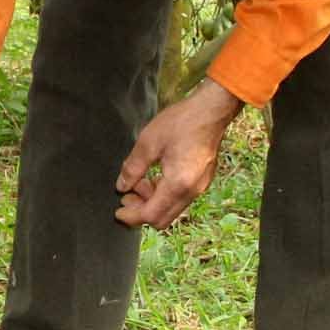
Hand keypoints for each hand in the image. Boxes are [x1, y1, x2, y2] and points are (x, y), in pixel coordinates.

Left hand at [115, 79, 242, 228]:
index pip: (151, 215)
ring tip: (138, 182)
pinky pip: (180, 197)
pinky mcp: (202, 180)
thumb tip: (122, 186)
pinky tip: (154, 177)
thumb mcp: (148, 143)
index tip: (118, 211)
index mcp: (178, 184)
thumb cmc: (183, 122)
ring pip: (171, 209)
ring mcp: (200, 186)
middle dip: (141, 211)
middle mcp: (192, 191)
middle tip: (126, 196)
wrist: (211, 110)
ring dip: (152, 201)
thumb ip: (132, 168)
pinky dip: (163, 194)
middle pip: (162, 218)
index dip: (131, 216)